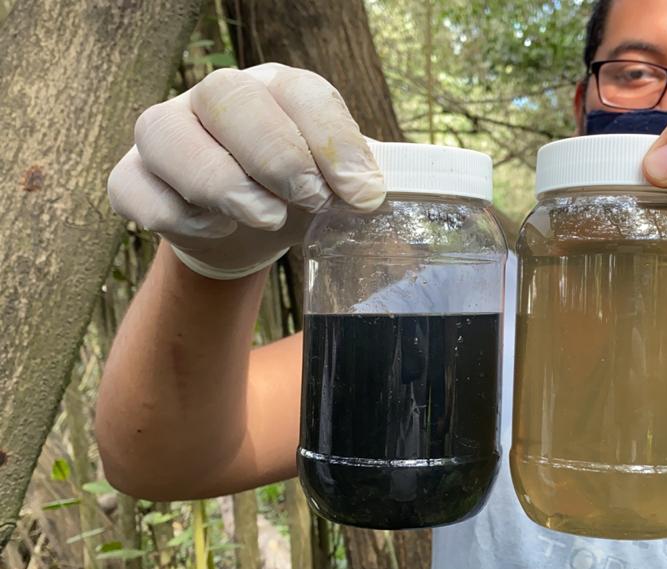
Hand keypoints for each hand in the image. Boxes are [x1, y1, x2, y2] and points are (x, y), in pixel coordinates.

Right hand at [108, 63, 385, 279]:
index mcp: (280, 89)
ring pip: (166, 133)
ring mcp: (167, 131)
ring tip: (266, 219)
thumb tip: (383, 201)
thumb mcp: (340, 189)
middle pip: (228, 97)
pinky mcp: (132, 174)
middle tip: (311, 201)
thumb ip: (363, 191)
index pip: (302, 93)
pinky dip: (174, 213)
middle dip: (276, 155)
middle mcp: (217, 97)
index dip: (334, 142)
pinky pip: (133, 185)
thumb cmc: (300, 196)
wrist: (248, 229)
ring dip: (221, 181)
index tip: (362, 195)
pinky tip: (217, 230)